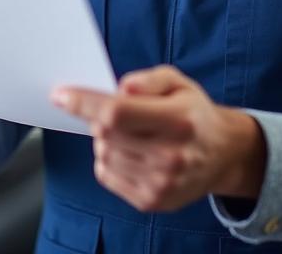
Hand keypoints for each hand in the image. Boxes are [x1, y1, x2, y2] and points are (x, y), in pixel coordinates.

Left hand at [51, 65, 264, 212]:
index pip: (117, 112)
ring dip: (103, 139)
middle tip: (112, 111)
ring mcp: (161, 183)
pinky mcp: (151, 201)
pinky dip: (107, 159)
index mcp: (177, 120)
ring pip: (103, 154)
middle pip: (105, 134)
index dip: (84, 103)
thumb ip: (147, 80)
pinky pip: (106, 175)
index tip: (61, 94)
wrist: (221, 154)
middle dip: (97, 117)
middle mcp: (171, 155)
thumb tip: (119, 87)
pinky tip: (129, 151)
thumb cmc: (192, 111)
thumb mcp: (177, 82)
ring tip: (127, 132)